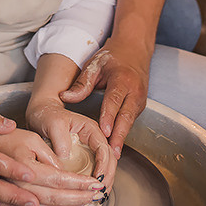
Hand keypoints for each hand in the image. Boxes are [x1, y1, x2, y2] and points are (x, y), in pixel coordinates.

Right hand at [0, 126, 103, 205]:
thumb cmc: (2, 138)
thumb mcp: (28, 136)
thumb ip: (47, 152)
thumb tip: (63, 168)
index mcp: (23, 166)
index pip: (58, 179)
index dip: (80, 183)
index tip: (96, 183)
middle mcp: (17, 186)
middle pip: (54, 198)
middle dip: (79, 198)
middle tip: (97, 196)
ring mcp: (12, 198)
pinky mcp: (8, 205)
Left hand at [26, 97, 116, 192]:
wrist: (40, 114)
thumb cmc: (46, 115)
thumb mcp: (52, 123)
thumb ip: (61, 138)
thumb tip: (67, 157)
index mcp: (90, 128)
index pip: (104, 148)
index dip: (103, 165)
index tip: (97, 179)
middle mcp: (93, 139)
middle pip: (109, 160)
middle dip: (107, 177)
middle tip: (100, 192)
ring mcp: (90, 148)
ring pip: (105, 167)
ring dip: (104, 182)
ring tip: (98, 196)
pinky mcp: (84, 157)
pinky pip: (95, 171)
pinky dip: (95, 183)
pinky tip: (90, 193)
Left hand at [59, 37, 149, 155]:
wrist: (134, 50)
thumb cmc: (112, 57)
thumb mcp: (95, 64)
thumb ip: (82, 83)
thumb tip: (65, 97)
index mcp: (122, 79)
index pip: (114, 100)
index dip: (109, 117)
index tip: (104, 132)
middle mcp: (134, 91)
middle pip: (126, 116)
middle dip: (119, 135)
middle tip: (112, 153)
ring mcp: (140, 99)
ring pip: (130, 121)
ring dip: (122, 138)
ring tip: (113, 155)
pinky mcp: (140, 105)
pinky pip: (131, 121)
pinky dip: (124, 133)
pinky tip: (115, 146)